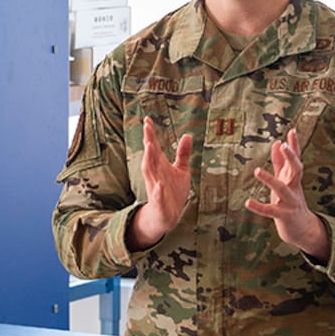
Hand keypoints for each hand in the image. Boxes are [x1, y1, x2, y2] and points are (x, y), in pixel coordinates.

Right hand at [127, 117, 192, 250]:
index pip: (153, 147)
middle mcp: (155, 174)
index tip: (147, 120)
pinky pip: (158, 195)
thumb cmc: (173, 191)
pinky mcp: (159, 201)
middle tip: (147, 128)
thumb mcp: (181, 170)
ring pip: (149, 172)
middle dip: (148, 142)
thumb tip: (187, 135)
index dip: (150, 134)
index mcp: (160, 166)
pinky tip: (160, 184)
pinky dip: (158, 190)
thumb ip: (183, 153)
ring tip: (150, 146)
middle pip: (150, 155)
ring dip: (149, 159)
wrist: (167, 215)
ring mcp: (156, 187)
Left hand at [246, 128, 330, 260]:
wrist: (302, 228)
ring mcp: (290, 202)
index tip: (293, 130)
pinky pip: (270, 211)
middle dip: (291, 158)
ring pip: (282, 189)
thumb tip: (277, 143)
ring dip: (270, 180)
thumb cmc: (290, 200)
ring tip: (257, 171)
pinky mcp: (283, 215)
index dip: (294, 145)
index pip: (296, 159)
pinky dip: (259, 207)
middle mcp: (294, 188)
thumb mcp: (285, 180)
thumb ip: (280, 162)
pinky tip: (247, 202)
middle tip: (284, 145)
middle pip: (296, 170)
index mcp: (293, 178)